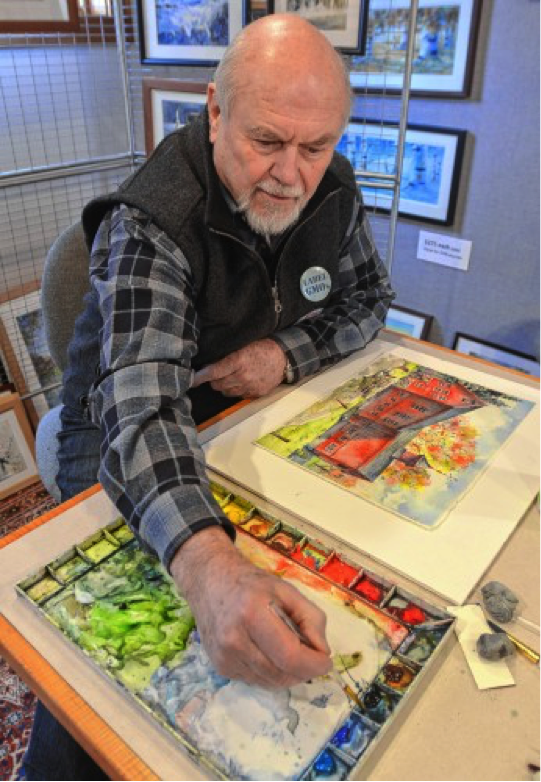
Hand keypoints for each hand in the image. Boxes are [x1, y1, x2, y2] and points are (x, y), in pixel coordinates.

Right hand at [170, 528, 331, 687]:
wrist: (210, 582)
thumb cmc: (252, 584)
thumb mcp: (287, 590)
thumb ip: (311, 617)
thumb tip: (322, 651)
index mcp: (252, 614)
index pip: (289, 656)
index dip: (313, 664)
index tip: (325, 661)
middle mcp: (234, 640)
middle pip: (281, 675)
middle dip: (304, 671)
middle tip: (312, 656)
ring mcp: (224, 657)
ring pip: (270, 683)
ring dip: (289, 675)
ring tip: (292, 653)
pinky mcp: (221, 668)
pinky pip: (256, 682)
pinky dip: (271, 674)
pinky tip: (270, 654)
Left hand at [192, 339, 286, 397]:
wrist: (283, 358)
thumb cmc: (261, 347)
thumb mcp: (243, 345)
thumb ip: (226, 354)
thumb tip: (208, 362)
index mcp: (238, 361)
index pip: (213, 372)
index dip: (200, 377)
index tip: (191, 380)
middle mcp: (242, 376)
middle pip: (217, 384)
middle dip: (214, 379)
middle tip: (217, 372)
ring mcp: (249, 387)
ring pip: (226, 392)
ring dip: (224, 385)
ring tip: (231, 376)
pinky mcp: (255, 394)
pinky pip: (238, 395)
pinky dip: (236, 390)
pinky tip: (241, 381)